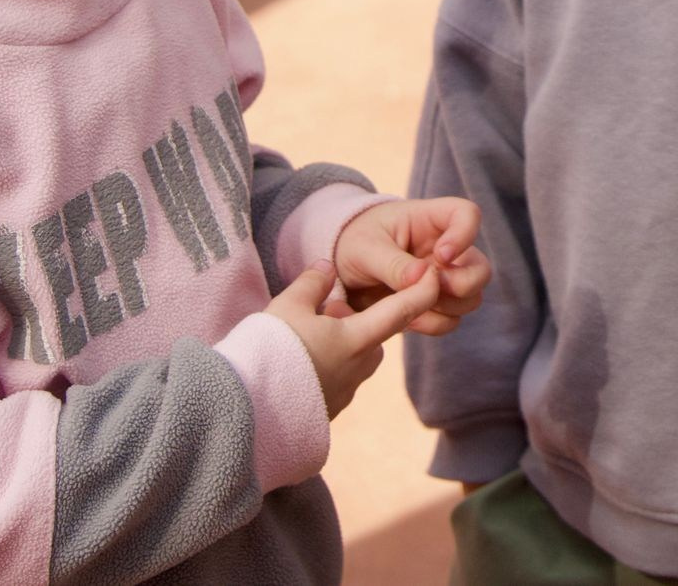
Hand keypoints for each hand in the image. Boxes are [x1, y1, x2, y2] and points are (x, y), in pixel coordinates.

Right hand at [265, 262, 442, 416]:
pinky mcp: (328, 411)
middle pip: (373, 335)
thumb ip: (312, 283)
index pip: (404, 310)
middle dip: (356, 320)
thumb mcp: (288, 306)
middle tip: (321, 311)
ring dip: (340, 344)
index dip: (423, 290)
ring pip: (356, 358)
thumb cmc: (269, 352)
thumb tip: (327, 266)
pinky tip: (295, 365)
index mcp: (357, 339)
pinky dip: (326, 367)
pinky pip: (337, 380)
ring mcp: (344, 392)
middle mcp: (359, 367)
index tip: (433, 274)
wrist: (244, 410)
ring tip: (303, 338)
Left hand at [335, 197, 491, 334]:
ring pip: (471, 299)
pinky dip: (433, 324)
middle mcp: (445, 250)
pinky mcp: (433, 305)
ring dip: (448, 307)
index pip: (468, 215)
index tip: (440, 256)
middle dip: (462, 284)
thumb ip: (392, 263)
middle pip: (481, 268)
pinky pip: (451, 320)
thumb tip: (421, 277)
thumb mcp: (364, 248)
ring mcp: (443, 280)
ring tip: (412, 305)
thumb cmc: (353, 243)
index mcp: (430, 221)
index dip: (464, 236)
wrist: (337, 272)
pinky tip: (407, 320)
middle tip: (430, 288)